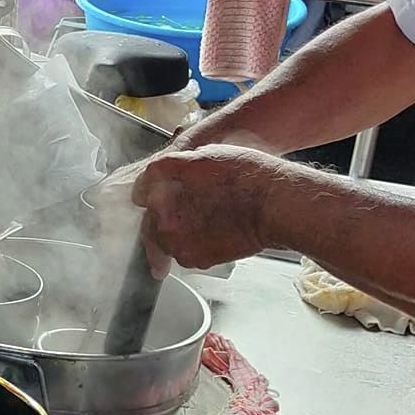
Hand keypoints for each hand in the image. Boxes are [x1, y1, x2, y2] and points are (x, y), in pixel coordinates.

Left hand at [130, 146, 288, 269]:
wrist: (275, 205)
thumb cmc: (248, 176)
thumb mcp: (205, 155)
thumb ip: (173, 167)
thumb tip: (158, 176)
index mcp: (161, 182)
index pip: (140, 190)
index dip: (150, 192)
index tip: (157, 196)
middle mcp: (161, 212)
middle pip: (151, 220)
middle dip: (164, 217)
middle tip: (188, 214)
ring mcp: (175, 238)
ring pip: (166, 239)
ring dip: (178, 234)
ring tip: (207, 224)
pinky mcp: (192, 258)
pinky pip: (184, 254)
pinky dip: (194, 247)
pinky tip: (214, 235)